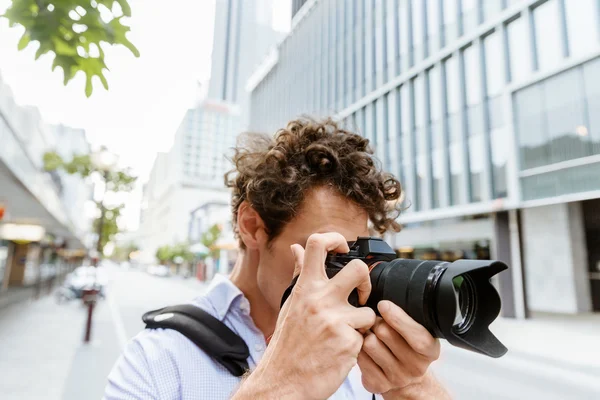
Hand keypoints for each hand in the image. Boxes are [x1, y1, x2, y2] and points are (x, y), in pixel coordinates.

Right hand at [233, 232, 375, 399]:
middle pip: (359, 269)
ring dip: (363, 324)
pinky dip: (357, 346)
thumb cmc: (287, 344)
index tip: (343, 248)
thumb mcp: (290, 305)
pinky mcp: (349, 343)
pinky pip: (365, 337)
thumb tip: (296, 248)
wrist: (283, 383)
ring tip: (346, 334)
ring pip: (370, 311)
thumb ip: (299, 275)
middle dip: (366, 281)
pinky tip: (341, 352)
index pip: (316, 244)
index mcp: (305, 288)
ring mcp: (335, 321)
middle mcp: (320, 300)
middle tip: (361, 295)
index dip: (335, 238)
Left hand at [358, 301, 447, 398]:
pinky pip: (360, 357)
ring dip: (366, 335)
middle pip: (385, 333)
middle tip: (376, 321)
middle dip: (377, 321)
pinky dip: (359, 348)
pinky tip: (365, 348)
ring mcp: (397, 378)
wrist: (407, 381)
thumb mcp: (418, 332)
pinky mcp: (378, 384)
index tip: (383, 304)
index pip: (415, 334)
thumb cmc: (409, 348)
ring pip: (369, 344)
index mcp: (430, 350)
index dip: (398, 318)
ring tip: (371, 334)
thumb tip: (385, 303)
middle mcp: (416, 367)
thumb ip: (408, 319)